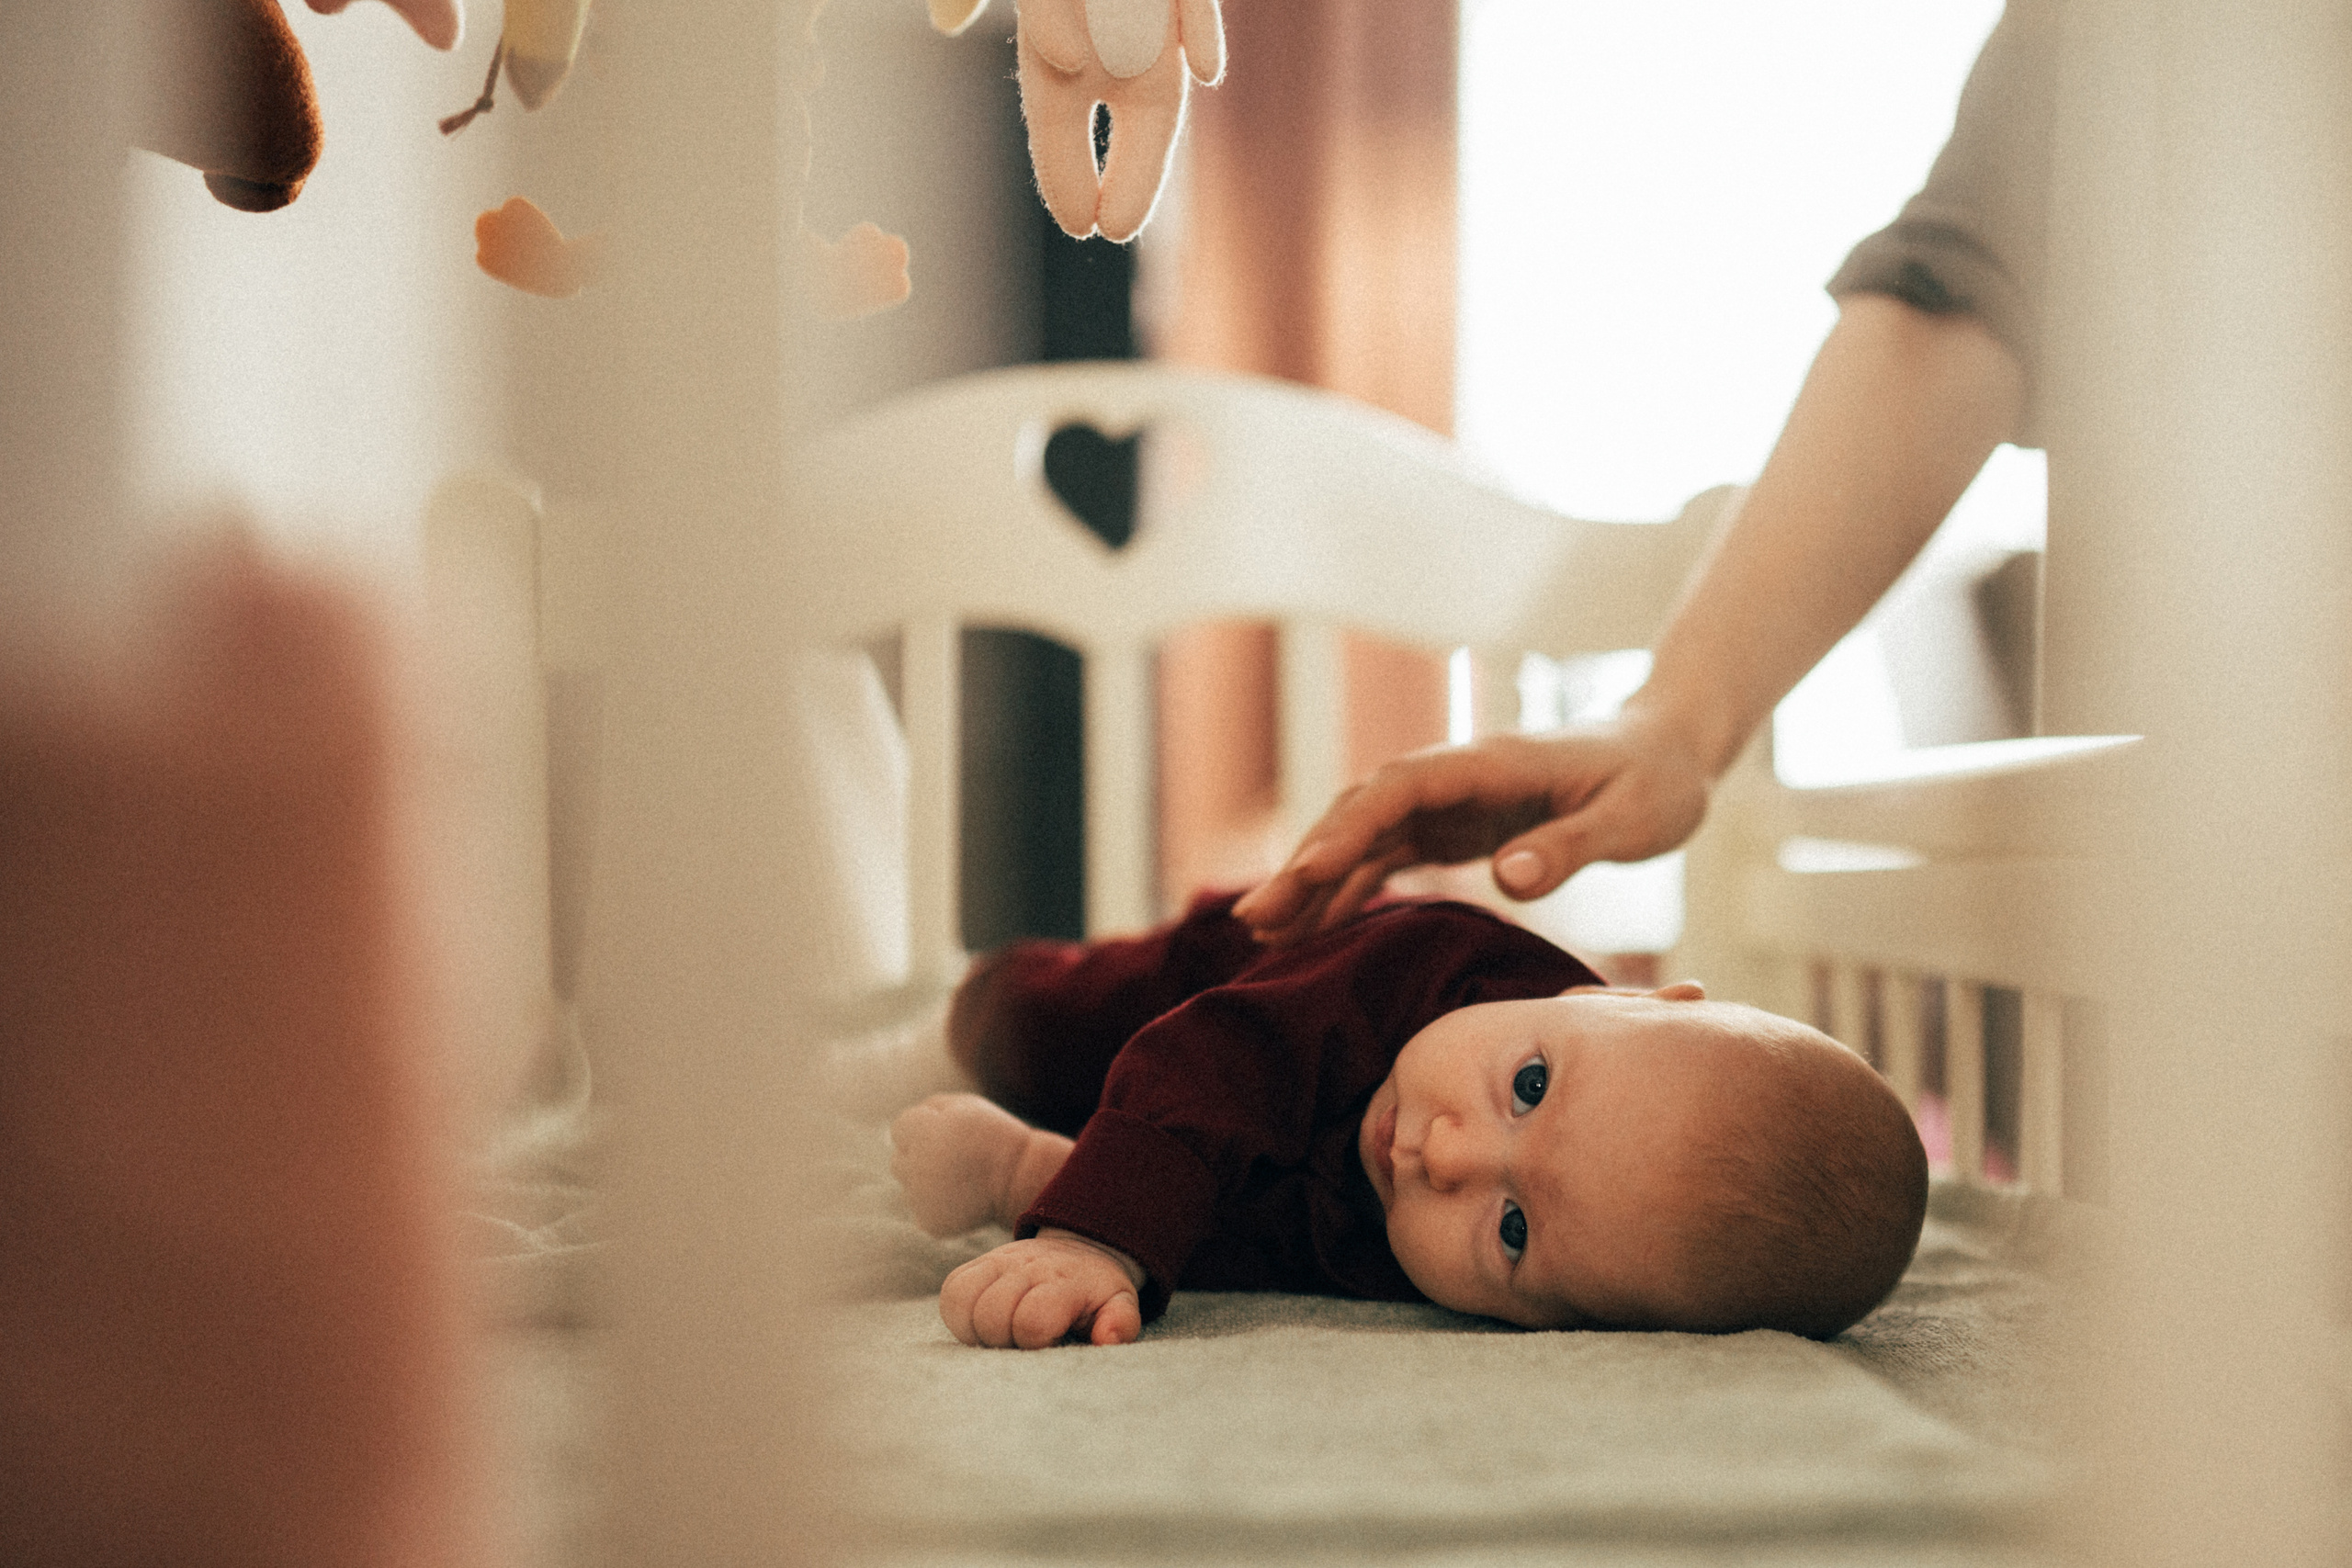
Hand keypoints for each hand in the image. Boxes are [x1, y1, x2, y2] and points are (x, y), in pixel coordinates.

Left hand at [891, 1093, 1062, 1236]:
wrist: (1019, 1178)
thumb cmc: (994, 1136)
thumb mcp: (965, 1106)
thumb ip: (929, 1108)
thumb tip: (903, 1124)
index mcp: (924, 1134)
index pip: (900, 1129)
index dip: (921, 1129)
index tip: (943, 1134)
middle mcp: (916, 1167)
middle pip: (898, 1161)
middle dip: (919, 1158)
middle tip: (952, 1159)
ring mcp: (920, 1199)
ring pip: (909, 1187)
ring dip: (925, 1182)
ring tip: (958, 1179)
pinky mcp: (929, 1223)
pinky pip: (922, 1211)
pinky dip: (937, 1206)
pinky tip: (961, 1199)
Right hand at [939, 1230, 1145, 1347]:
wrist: (1081, 1246)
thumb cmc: (1096, 1292)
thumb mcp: (1120, 1304)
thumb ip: (1119, 1322)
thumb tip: (1108, 1339)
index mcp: (1065, 1283)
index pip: (1032, 1320)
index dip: (1033, 1343)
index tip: (1047, 1345)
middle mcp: (1028, 1268)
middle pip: (991, 1316)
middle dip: (1003, 1340)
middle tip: (1022, 1342)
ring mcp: (1000, 1261)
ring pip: (964, 1301)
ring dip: (978, 1329)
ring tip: (1002, 1334)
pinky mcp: (978, 1263)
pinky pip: (951, 1290)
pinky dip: (959, 1314)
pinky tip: (982, 1323)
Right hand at [1231, 707, 1713, 944]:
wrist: (1666, 751)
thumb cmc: (1655, 782)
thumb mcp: (1630, 819)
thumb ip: (1568, 846)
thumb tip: (1507, 877)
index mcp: (1489, 765)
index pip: (1400, 791)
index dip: (1352, 828)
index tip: (1311, 872)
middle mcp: (1455, 779)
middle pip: (1361, 814)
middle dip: (1305, 863)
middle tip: (1254, 919)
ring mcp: (1449, 803)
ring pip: (1362, 837)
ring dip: (1311, 880)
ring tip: (1261, 931)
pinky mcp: (1454, 828)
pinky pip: (1385, 858)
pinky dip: (1346, 888)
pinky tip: (1313, 926)